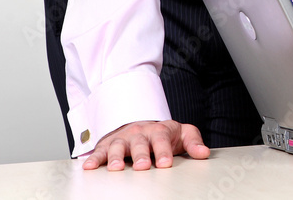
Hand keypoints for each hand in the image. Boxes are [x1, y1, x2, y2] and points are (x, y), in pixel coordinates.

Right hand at [82, 120, 208, 170]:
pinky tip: (88, 167)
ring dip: (115, 157)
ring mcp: (123, 138)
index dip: (163, 152)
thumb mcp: (183, 133)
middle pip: (140, 143)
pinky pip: (99, 151)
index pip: (162, 140)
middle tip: (143, 167)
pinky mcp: (108, 145)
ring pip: (118, 146)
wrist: (143, 125)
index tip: (165, 164)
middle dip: (141, 154)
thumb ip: (193, 142)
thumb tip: (204, 153)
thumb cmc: (165, 134)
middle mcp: (140, 133)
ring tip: (115, 168)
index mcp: (159, 130)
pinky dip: (93, 158)